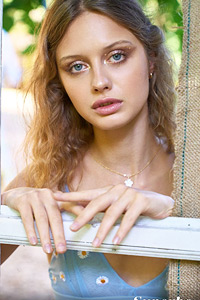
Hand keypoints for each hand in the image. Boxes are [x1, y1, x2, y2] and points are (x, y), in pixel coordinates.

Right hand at [1, 187, 82, 253]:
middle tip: (62, 249)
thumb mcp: (51, 204)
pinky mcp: (23, 201)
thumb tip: (79, 225)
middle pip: (55, 217)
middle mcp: (48, 195)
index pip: (70, 205)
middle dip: (59, 234)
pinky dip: (31, 231)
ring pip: (41, 219)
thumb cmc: (38, 203)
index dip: (79, 211)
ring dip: (45, 236)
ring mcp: (35, 197)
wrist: (17, 194)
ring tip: (48, 250)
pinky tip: (34, 242)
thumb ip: (63, 211)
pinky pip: (27, 219)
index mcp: (57, 197)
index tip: (90, 220)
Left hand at [53, 184, 173, 246]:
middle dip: (84, 216)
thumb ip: (101, 208)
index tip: (55, 197)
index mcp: (108, 191)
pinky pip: (129, 219)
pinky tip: (115, 241)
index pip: (87, 194)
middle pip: (97, 203)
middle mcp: (117, 190)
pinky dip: (121, 231)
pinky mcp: (141, 202)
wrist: (158, 202)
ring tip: (95, 243)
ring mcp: (129, 195)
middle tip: (72, 228)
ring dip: (103, 230)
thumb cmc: (133, 205)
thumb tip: (81, 215)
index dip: (71, 196)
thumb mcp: (115, 205)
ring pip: (112, 213)